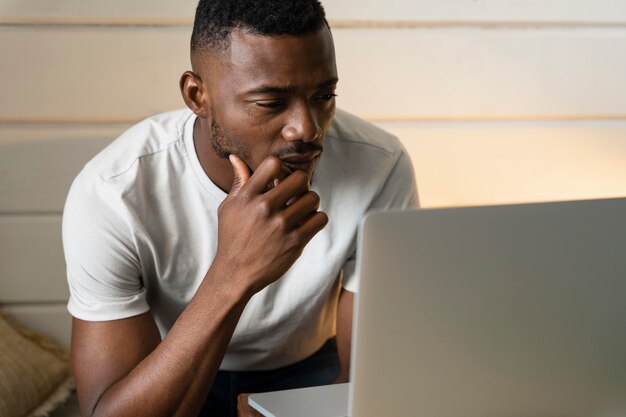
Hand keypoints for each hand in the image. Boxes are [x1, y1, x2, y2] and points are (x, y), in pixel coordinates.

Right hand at [212, 155, 327, 294]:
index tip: (280, 179)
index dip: (280, 168)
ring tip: (302, 210)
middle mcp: (265, 208)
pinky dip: (316, 219)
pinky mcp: (295, 242)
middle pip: (300, 178)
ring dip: (310, 203)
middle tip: (296, 193)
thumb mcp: (229, 208)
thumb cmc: (232, 238)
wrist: (235, 273)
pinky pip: (320, 219)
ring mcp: (281, 225)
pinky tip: (306, 223)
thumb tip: (236, 157)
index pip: (273, 163)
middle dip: (300, 184)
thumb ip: (239, 182)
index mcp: (248, 196)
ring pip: (313, 198)